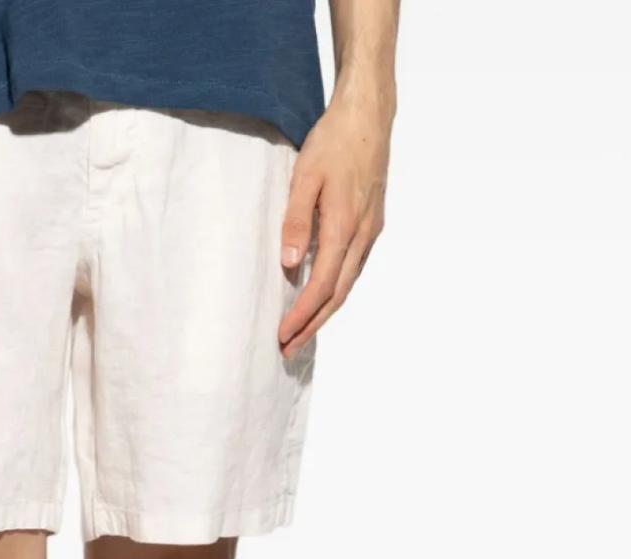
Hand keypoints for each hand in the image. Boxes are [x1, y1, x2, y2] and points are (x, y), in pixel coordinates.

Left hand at [278, 94, 392, 357]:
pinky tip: (322, 298)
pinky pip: (353, 269)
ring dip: (324, 312)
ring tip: (302, 333)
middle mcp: (362, 235)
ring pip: (347, 284)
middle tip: (289, 350)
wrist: (369, 115)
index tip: (282, 335)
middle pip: (337, 295)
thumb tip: (290, 265)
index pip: (321, 286)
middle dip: (312, 326)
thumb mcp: (305, 178)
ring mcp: (370, 231)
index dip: (301, 315)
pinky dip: (336, 291)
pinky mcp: (371, 224)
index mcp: (343, 226)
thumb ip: (295, 221)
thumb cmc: (334, 141)